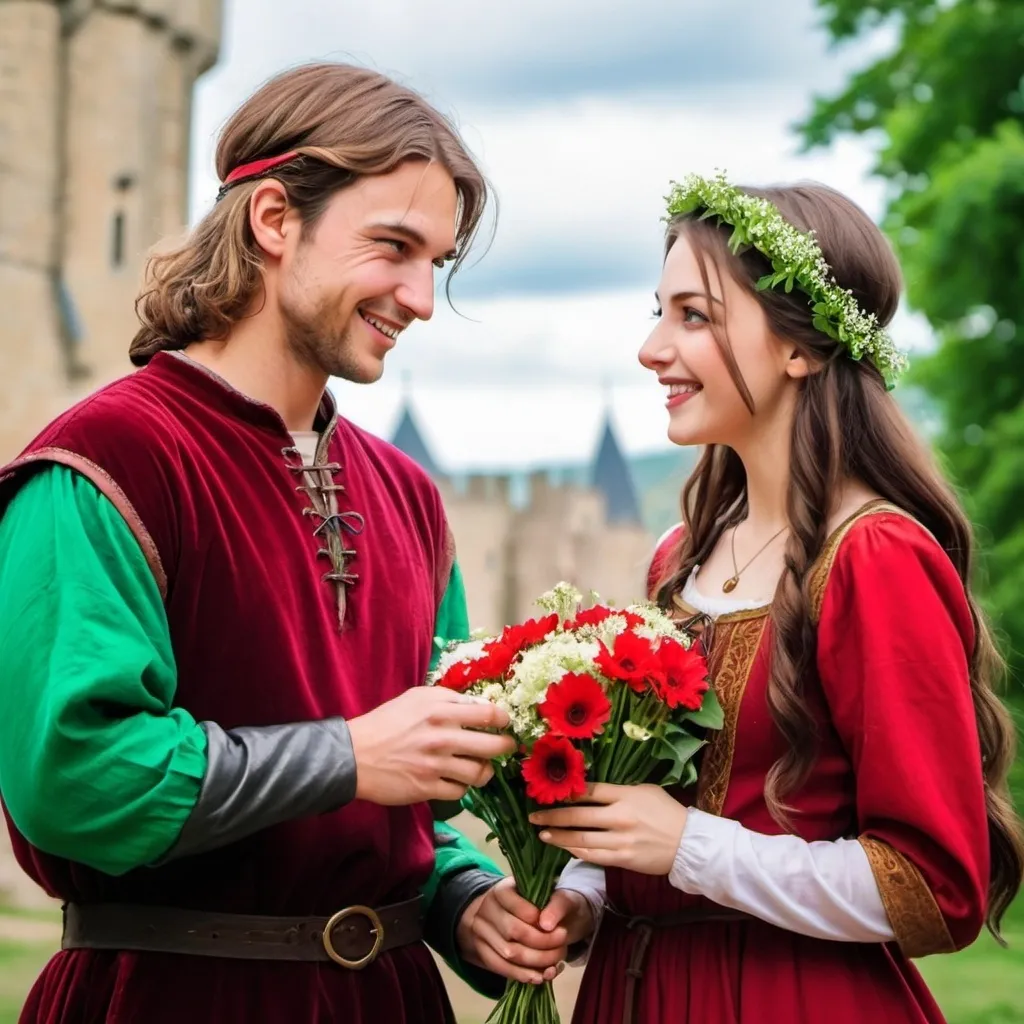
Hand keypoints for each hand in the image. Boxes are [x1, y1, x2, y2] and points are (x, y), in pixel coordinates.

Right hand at [347, 687, 514, 804]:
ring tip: (482, 766)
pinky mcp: (428, 789)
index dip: (504, 719)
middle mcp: (442, 738)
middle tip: (506, 747)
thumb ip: (448, 698)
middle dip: (506, 747)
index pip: (489, 714)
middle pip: (493, 746)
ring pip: (480, 772)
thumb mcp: (416, 698)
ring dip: (486, 770)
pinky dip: (463, 786)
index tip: (505, 723)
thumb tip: (476, 704)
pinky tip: (458, 779)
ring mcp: (436, 766)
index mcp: (440, 711)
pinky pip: (460, 792)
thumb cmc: (386, 722)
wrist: (354, 755)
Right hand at [456, 878, 591, 983]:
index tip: (560, 928)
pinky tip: (539, 977)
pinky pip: (500, 968)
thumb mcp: (551, 894)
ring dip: (536, 962)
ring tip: (556, 963)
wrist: (511, 913)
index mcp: (503, 889)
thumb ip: (556, 904)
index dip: (541, 920)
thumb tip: (547, 925)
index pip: (520, 907)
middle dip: (543, 943)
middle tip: (563, 947)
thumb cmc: (538, 903)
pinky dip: (522, 975)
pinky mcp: (481, 952)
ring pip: (508, 953)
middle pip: (513, 931)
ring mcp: (481, 931)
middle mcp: (487, 908)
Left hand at [530, 783, 687, 874]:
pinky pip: (593, 856)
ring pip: (581, 839)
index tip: (548, 794)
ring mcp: (621, 840)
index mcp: (625, 795)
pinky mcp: (623, 858)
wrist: (688, 843)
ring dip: (559, 837)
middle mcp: (620, 817)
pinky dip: (576, 852)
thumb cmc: (666, 812)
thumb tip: (591, 791)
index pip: (588, 791)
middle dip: (553, 816)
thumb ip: (619, 791)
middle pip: (578, 815)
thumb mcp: (645, 791)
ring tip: (542, 834)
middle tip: (534, 816)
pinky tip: (564, 848)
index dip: (565, 793)